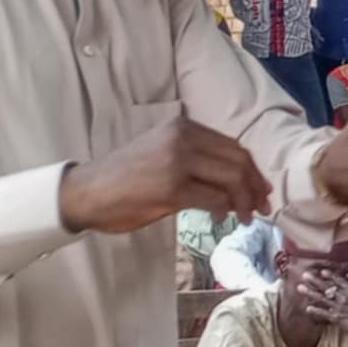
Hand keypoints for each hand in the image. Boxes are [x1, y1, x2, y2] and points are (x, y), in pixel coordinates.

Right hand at [60, 116, 271, 232]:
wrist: (86, 192)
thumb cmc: (125, 178)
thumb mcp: (164, 155)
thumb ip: (200, 162)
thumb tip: (240, 185)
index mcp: (183, 127)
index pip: (233, 146)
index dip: (253, 170)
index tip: (261, 189)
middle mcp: (183, 138)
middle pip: (238, 161)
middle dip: (255, 187)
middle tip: (261, 207)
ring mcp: (178, 162)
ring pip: (231, 179)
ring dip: (244, 201)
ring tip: (246, 217)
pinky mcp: (173, 189)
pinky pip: (215, 199)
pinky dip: (225, 211)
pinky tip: (221, 219)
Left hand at [304, 274, 347, 346]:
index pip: (341, 281)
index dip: (331, 275)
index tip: (321, 271)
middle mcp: (346, 298)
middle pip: (328, 287)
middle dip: (315, 281)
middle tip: (305, 275)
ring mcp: (341, 308)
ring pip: (322, 298)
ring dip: (310, 293)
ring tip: (300, 288)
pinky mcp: (338, 319)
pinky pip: (324, 314)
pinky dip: (315, 311)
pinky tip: (306, 308)